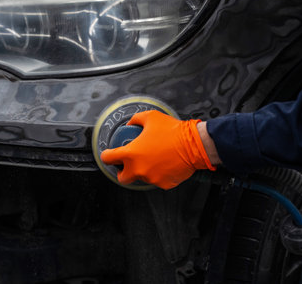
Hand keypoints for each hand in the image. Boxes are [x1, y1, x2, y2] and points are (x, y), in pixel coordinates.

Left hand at [100, 110, 216, 189]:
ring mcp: (151, 178)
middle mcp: (139, 169)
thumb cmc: (173, 131)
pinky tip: (165, 164)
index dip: (107, 156)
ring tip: (154, 159)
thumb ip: (136, 120)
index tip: (109, 155)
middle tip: (128, 166)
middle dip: (123, 172)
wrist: (195, 144)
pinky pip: (157, 180)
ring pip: (142, 178)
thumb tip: (131, 124)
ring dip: (144, 170)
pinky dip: (159, 174)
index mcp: (131, 154)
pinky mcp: (163, 184)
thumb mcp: (150, 117)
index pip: (108, 158)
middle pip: (122, 178)